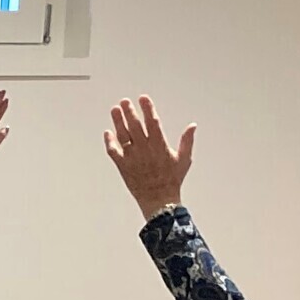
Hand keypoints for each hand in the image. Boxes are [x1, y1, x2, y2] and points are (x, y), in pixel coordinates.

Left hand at [104, 96, 194, 221]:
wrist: (159, 201)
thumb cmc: (172, 181)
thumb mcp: (184, 159)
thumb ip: (187, 141)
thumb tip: (192, 126)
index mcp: (159, 145)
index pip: (152, 122)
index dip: (147, 109)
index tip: (143, 98)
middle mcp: (144, 149)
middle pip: (135, 126)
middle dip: (129, 112)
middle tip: (124, 101)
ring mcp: (132, 158)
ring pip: (123, 136)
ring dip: (118, 122)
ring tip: (115, 110)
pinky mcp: (123, 167)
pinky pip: (113, 152)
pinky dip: (109, 142)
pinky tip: (107, 133)